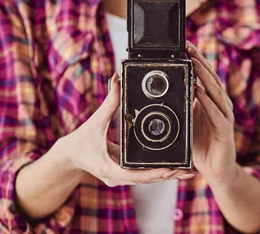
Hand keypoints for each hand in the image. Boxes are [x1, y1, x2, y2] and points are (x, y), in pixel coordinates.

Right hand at [60, 72, 195, 185]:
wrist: (68, 157)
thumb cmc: (80, 141)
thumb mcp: (96, 121)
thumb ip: (109, 101)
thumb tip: (117, 79)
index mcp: (111, 169)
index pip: (138, 174)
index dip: (156, 172)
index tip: (173, 167)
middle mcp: (118, 178)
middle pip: (149, 180)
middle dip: (170, 175)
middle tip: (191, 170)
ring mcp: (121, 179)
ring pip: (149, 180)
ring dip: (168, 175)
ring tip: (189, 170)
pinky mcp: (123, 176)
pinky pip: (144, 176)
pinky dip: (158, 172)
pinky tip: (174, 169)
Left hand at [186, 41, 238, 187]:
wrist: (217, 170)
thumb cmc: (201, 144)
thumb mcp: (188, 120)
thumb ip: (182, 104)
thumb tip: (166, 89)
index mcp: (212, 100)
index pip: (204, 75)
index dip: (196, 59)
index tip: (185, 45)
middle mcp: (221, 104)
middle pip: (211, 78)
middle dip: (199, 61)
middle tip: (188, 47)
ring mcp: (225, 116)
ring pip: (215, 91)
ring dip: (204, 76)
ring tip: (193, 62)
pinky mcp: (225, 130)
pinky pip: (216, 112)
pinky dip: (206, 100)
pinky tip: (198, 90)